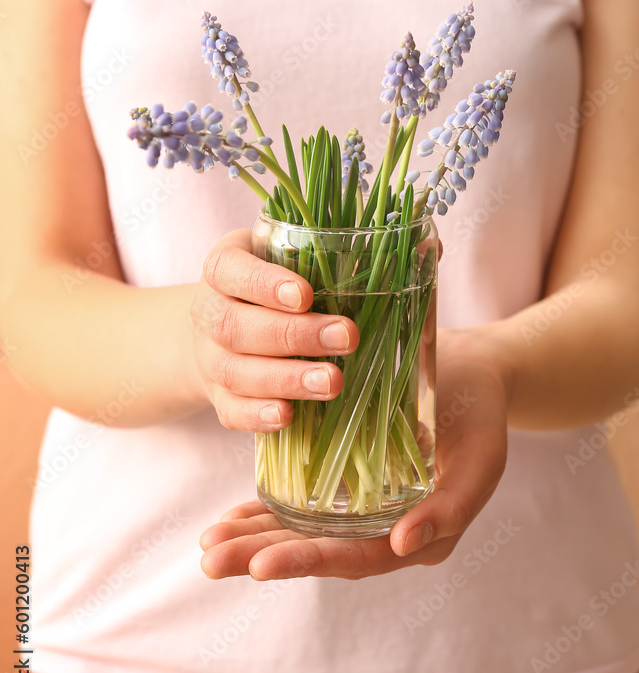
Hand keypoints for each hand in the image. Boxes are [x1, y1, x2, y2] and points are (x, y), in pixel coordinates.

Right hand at [190, 229, 359, 430]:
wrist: (218, 327)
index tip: (304, 295)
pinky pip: (230, 411)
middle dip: (293, 335)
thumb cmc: (269, 285)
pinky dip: (257, 416)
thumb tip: (397, 260)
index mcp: (222, 269)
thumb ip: (320, 257)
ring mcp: (209, 358)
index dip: (264, 284)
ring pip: (235, 372)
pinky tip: (288, 415)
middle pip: (235, 326)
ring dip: (286, 379)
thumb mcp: (282, 257)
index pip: (228, 269)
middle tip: (345, 339)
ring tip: (332, 382)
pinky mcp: (218, 396)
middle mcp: (208, 312)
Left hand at [199, 332, 507, 578]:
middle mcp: (385, 532)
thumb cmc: (480, 415)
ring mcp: (363, 510)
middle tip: (211, 560)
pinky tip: (231, 518)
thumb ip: (450, 508)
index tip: (260, 565)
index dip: (308, 561)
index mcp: (419, 538)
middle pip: (319, 551)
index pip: (357, 557)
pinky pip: (301, 505)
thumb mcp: (480, 460)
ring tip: (209, 545)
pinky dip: (265, 512)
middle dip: (261, 556)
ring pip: (302, 532)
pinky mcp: (346, 483)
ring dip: (254, 539)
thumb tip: (401, 545)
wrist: (471, 372)